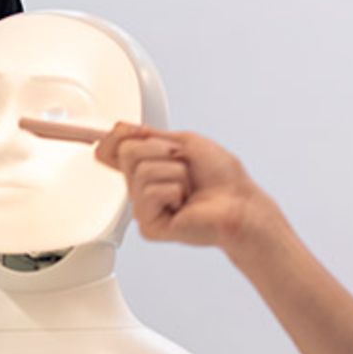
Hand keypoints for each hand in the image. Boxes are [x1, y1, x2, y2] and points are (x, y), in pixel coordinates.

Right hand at [94, 123, 269, 249]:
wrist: (238, 203)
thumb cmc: (221, 177)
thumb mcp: (183, 141)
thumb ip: (149, 135)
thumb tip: (120, 129)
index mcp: (148, 167)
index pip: (114, 150)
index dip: (114, 138)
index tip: (127, 131)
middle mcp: (142, 187)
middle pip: (127, 152)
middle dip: (160, 150)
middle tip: (182, 164)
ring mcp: (144, 207)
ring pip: (141, 170)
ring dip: (174, 171)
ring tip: (187, 187)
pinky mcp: (149, 224)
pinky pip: (150, 191)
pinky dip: (174, 189)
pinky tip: (184, 203)